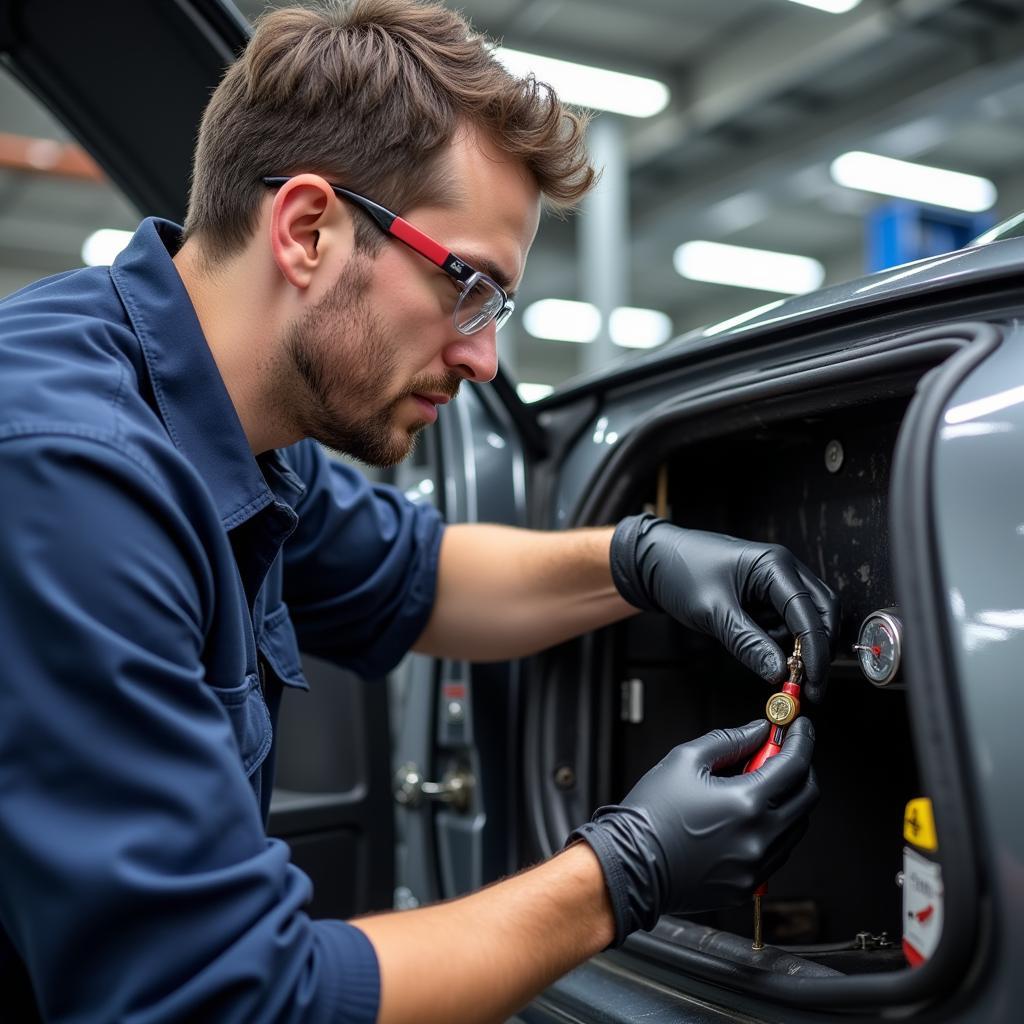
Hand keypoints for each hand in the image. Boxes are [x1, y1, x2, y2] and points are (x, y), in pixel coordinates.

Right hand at [568, 719, 816, 945]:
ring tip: (755, 785)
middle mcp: (759, 838)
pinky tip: (748, 816)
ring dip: (788, 799)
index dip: (802, 740)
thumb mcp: (685, 760)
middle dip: (801, 768)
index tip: (799, 727)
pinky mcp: (748, 884)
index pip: (795, 765)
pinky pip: (779, 852)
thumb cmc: (650, 815)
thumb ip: (729, 740)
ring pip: (797, 826)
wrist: (629, 864)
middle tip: (781, 752)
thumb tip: (757, 731)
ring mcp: (756, 866)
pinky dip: (774, 829)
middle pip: (807, 796)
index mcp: (746, 803)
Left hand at [610, 514, 839, 700]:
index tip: (813, 680)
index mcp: (774, 565)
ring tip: (781, 669)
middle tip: (809, 684)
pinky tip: (763, 650)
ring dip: (801, 645)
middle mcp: (782, 568)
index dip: (815, 649)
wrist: (655, 560)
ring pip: (807, 617)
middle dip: (818, 648)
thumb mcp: (713, 612)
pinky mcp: (764, 593)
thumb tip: (778, 672)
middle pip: (821, 611)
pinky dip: (783, 640)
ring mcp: (775, 580)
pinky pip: (785, 620)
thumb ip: (748, 643)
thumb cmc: (680, 572)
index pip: (809, 611)